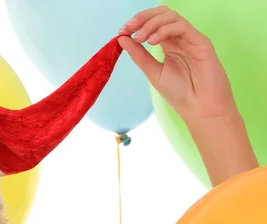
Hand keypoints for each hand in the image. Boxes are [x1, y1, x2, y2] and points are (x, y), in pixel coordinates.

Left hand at [118, 7, 237, 124]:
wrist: (200, 109)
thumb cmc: (180, 94)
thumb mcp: (153, 73)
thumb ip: (139, 56)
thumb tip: (122, 39)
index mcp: (170, 44)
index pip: (153, 23)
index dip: (136, 23)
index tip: (121, 32)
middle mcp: (180, 38)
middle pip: (162, 14)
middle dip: (142, 18)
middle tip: (127, 29)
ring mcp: (191, 39)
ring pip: (171, 17)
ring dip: (151, 24)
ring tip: (139, 38)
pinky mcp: (201, 42)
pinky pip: (181, 27)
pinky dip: (164, 30)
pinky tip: (152, 41)